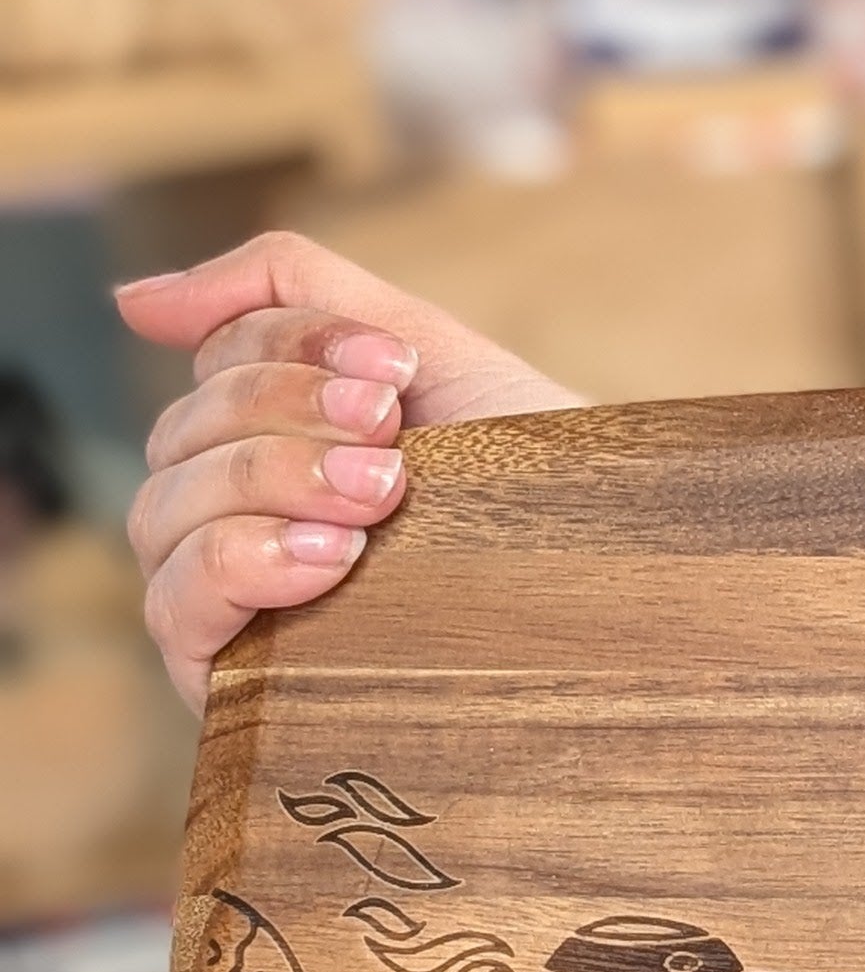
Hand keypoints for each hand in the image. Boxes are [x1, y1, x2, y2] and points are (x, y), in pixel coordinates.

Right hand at [118, 230, 578, 709]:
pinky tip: (333, 557)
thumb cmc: (543, 482)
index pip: (211, 361)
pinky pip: (173, 602)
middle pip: (176, 433)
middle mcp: (242, 516)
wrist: (623, 591)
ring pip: (161, 509)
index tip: (398, 370)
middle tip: (390, 431)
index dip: (292, 343)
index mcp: (284, 435)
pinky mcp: (236, 678)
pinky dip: (243, 559)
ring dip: (271, 479)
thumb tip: (135, 297)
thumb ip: (292, 293)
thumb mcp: (434, 358)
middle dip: (287, 410)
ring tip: (378, 493)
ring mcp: (234, 601)